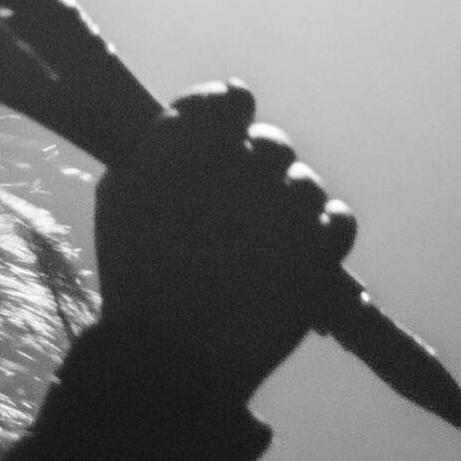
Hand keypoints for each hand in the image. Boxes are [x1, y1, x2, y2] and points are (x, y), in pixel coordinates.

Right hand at [89, 83, 359, 404]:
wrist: (171, 362)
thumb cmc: (136, 282)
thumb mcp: (120, 202)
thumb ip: (155, 153)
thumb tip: (184, 126)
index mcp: (188, 144)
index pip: (228, 98)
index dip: (228, 115)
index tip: (226, 138)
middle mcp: (242, 163)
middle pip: (271, 143)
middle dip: (258, 169)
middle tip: (240, 206)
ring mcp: (286, 205)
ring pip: (306, 184)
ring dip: (290, 204)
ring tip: (267, 243)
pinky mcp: (321, 249)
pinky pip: (340, 219)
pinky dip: (324, 232)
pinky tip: (302, 252)